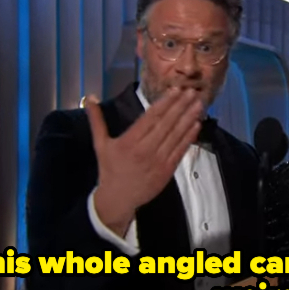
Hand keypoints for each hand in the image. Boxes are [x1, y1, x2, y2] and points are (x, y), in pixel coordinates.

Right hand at [87, 88, 203, 235]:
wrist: (118, 200)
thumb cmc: (109, 170)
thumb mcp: (100, 144)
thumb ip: (96, 120)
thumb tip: (89, 97)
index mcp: (130, 140)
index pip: (151, 117)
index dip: (165, 103)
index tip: (176, 90)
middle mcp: (146, 149)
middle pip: (166, 124)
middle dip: (181, 106)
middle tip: (193, 91)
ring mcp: (158, 161)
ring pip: (176, 136)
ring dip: (189, 119)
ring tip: (199, 104)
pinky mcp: (167, 171)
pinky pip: (180, 151)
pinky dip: (189, 137)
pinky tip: (196, 125)